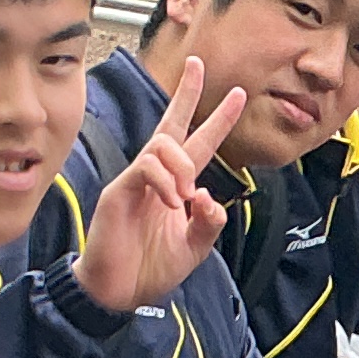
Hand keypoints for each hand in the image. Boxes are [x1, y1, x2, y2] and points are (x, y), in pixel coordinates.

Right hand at [75, 60, 249, 315]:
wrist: (118, 293)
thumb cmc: (152, 269)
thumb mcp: (195, 247)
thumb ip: (209, 222)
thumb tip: (208, 194)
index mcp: (177, 186)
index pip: (200, 143)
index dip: (219, 119)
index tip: (239, 94)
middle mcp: (156, 177)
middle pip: (172, 124)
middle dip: (186, 93)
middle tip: (198, 64)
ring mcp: (135, 181)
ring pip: (162, 144)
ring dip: (181, 165)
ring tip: (183, 196)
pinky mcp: (118, 191)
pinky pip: (145, 167)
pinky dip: (164, 180)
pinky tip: (170, 202)